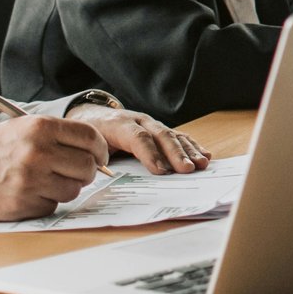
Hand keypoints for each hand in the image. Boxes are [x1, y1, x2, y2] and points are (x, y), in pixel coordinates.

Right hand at [0, 116, 109, 221]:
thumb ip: (55, 137)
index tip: (98, 156)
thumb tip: (94, 151)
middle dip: (87, 171)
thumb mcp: (19, 129)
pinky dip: (47, 202)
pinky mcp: (24, 204)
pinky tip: (28, 193)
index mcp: (39, 128)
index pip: (90, 137)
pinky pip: (54, 205)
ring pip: (74, 189)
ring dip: (66, 188)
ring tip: (45, 181)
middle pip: (88, 166)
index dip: (99, 149)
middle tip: (75, 172)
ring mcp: (31, 180)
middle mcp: (38, 152)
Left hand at [73, 106, 208, 174]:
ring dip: (189, 150)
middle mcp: (139, 120)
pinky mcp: (159, 129)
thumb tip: (111, 178)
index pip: (138, 137)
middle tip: (187, 169)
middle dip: (175, 153)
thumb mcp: (87, 145)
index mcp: (118, 125)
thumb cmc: (91, 134)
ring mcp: (152, 123)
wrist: (93, 114)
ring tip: (202, 163)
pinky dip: (192, 146)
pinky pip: (178, 136)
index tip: (161, 171)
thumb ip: (98, 159)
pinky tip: (204, 154)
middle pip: (161, 135)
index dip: (150, 154)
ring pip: (173, 135)